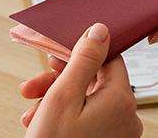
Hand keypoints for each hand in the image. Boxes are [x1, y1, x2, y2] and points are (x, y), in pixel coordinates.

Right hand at [20, 23, 141, 137]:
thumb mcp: (63, 97)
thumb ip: (83, 60)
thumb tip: (100, 30)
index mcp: (121, 100)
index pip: (109, 58)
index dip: (81, 51)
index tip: (58, 52)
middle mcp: (126, 117)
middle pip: (93, 81)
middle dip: (59, 79)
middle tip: (35, 83)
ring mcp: (118, 134)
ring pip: (86, 101)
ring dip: (55, 99)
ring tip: (31, 108)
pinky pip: (87, 120)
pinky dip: (63, 117)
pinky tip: (38, 121)